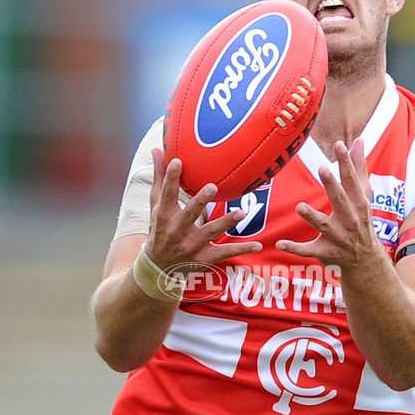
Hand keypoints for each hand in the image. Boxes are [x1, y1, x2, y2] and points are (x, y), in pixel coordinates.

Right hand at [146, 148, 262, 270]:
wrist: (158, 266)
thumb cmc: (160, 229)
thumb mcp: (156, 206)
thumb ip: (160, 178)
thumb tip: (157, 149)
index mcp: (164, 215)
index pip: (167, 194)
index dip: (171, 178)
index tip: (178, 161)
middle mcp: (177, 230)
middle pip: (190, 213)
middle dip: (201, 201)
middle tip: (213, 186)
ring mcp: (191, 245)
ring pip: (211, 232)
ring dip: (226, 222)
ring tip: (242, 213)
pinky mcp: (204, 258)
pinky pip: (225, 252)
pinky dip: (241, 249)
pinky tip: (258, 244)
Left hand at [276, 138, 377, 268]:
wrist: (365, 261)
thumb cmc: (361, 221)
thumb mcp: (363, 195)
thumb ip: (359, 167)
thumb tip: (358, 140)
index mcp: (358, 203)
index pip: (352, 181)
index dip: (346, 163)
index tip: (339, 145)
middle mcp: (350, 220)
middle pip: (340, 200)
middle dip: (332, 186)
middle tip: (322, 169)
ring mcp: (338, 237)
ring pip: (323, 225)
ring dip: (311, 216)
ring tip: (300, 206)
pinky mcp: (326, 252)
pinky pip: (308, 250)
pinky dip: (295, 248)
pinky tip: (280, 243)